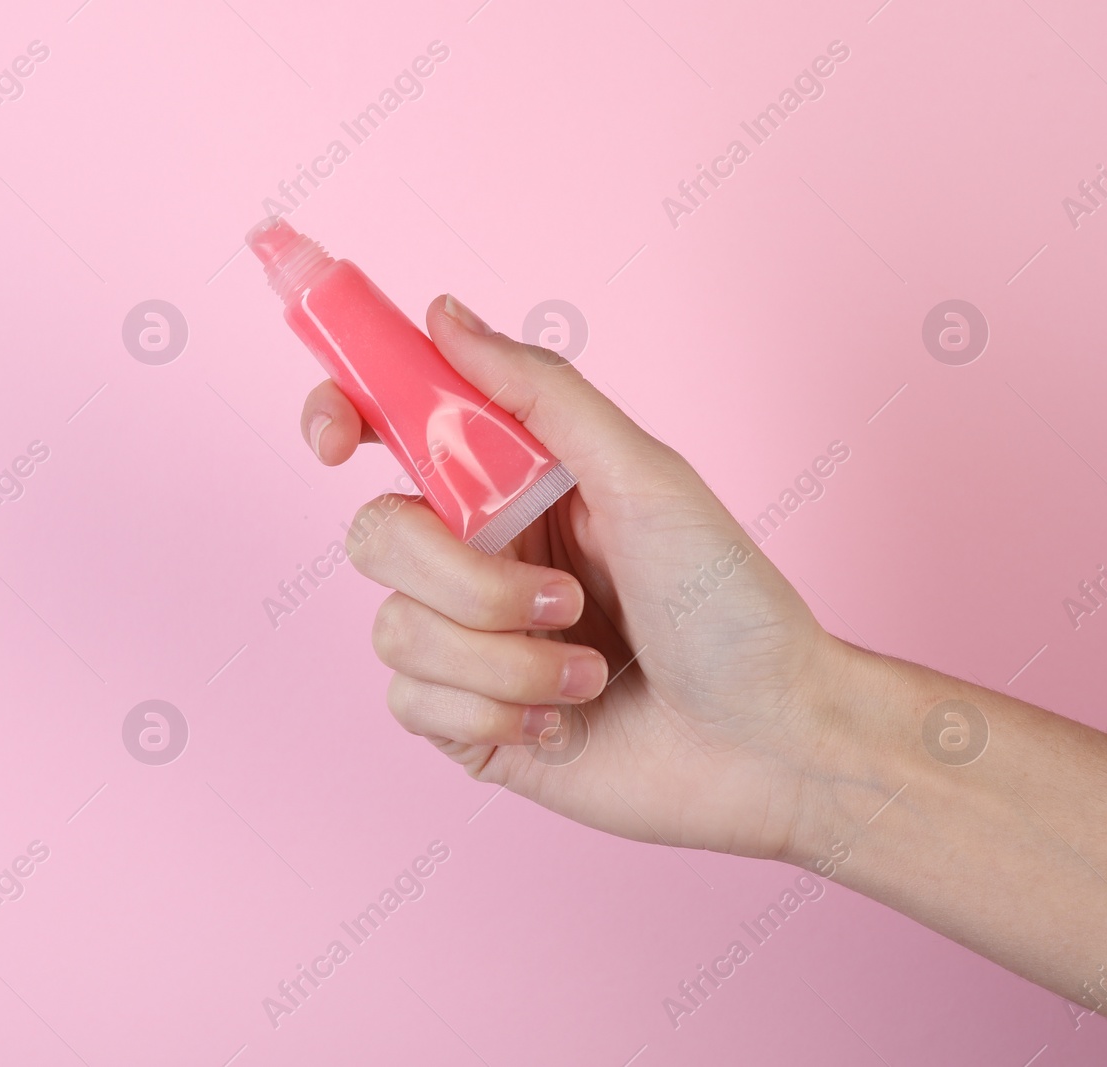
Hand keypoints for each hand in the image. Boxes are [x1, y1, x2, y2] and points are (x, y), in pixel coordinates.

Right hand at [300, 294, 858, 863]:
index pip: (390, 430)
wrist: (770, 743)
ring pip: (396, 631)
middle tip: (563, 598)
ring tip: (590, 674)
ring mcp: (467, 644)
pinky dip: (497, 713)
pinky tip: (564, 723)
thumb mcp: (645, 478)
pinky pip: (413, 705)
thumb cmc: (729, 605)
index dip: (339, 414)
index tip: (336, 438)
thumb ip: (541, 395)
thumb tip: (442, 314)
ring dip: (505, 659)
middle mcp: (477, 558)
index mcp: (511, 486)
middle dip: (465, 578)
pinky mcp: (467, 723)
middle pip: (376, 536)